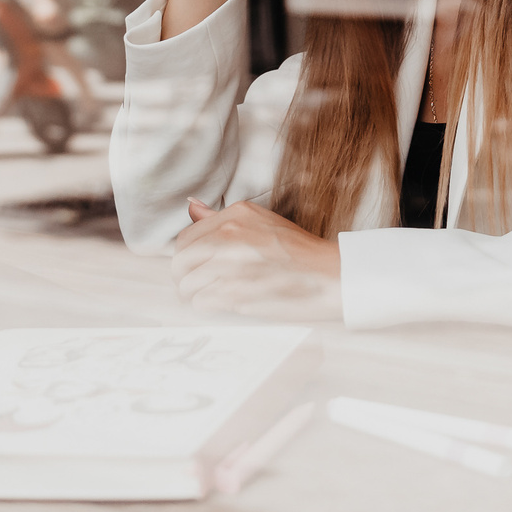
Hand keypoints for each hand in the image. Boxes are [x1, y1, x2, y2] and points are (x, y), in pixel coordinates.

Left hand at [170, 198, 342, 319]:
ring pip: (187, 284)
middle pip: (180, 261)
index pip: (186, 237)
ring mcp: (232, 265)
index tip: (197, 266)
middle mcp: (230, 236)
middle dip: (185, 276)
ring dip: (195, 294)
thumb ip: (221, 217)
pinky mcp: (236, 292)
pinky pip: (201, 302)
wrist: (330, 276)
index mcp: (236, 215)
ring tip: (213, 296)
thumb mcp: (261, 221)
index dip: (188, 256)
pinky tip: (223, 303)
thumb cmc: (300, 252)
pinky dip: (207, 306)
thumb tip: (191, 205)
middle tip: (198, 285)